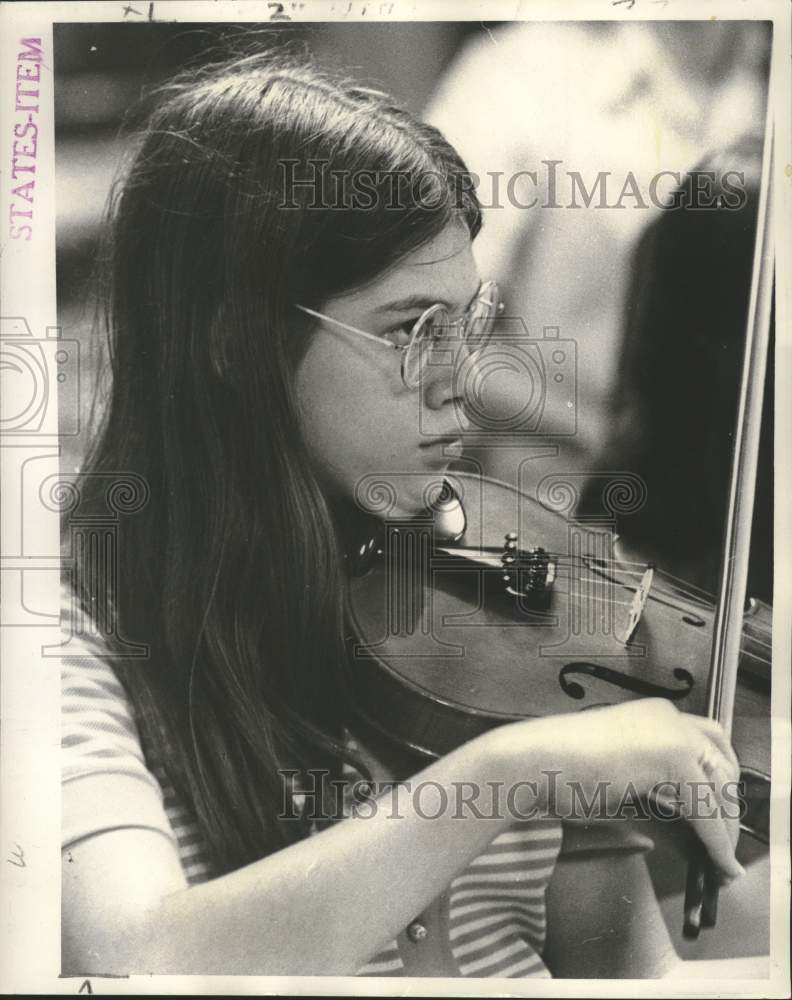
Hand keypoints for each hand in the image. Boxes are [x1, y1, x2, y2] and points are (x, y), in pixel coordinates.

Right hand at [498, 698, 742, 879]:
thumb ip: (647, 792)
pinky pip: (707, 809)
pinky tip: (718, 863)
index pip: (706, 744)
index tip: (721, 815)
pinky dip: (717, 841)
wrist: (530, 761)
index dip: (719, 781)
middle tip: (725, 843)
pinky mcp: (672, 759)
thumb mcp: (614, 777)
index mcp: (651, 715)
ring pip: (720, 787)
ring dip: (726, 829)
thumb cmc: (557, 769)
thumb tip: (669, 830)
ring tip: (722, 862)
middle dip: (728, 804)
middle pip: (722, 760)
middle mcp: (667, 716)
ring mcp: (671, 733)